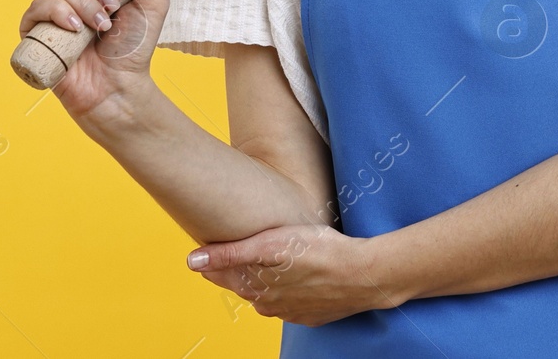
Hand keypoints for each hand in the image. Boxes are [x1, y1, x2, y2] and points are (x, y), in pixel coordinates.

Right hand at [16, 0, 170, 124]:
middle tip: (114, 5)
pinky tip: (77, 30)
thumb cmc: (135, 46)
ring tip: (102, 26)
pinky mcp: (34, 29)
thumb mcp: (155, 4)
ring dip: (82, 3)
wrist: (118, 85)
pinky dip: (58, 14)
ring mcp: (50, 8)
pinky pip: (37, 7)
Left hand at [187, 224, 402, 325]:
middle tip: (241, 249)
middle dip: (240, 270)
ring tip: (270, 262)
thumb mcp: (272, 244)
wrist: (365, 275)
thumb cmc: (321, 252)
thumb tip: (192, 261)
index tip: (212, 244)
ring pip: (269, 296)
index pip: (222, 275)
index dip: (216, 259)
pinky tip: (298, 278)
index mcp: (256, 288)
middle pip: (246, 285)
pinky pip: (293, 303)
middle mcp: (269, 305)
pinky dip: (290, 291)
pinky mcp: (314, 313)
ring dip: (266, 281)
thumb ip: (231, 253)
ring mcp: (293, 312)